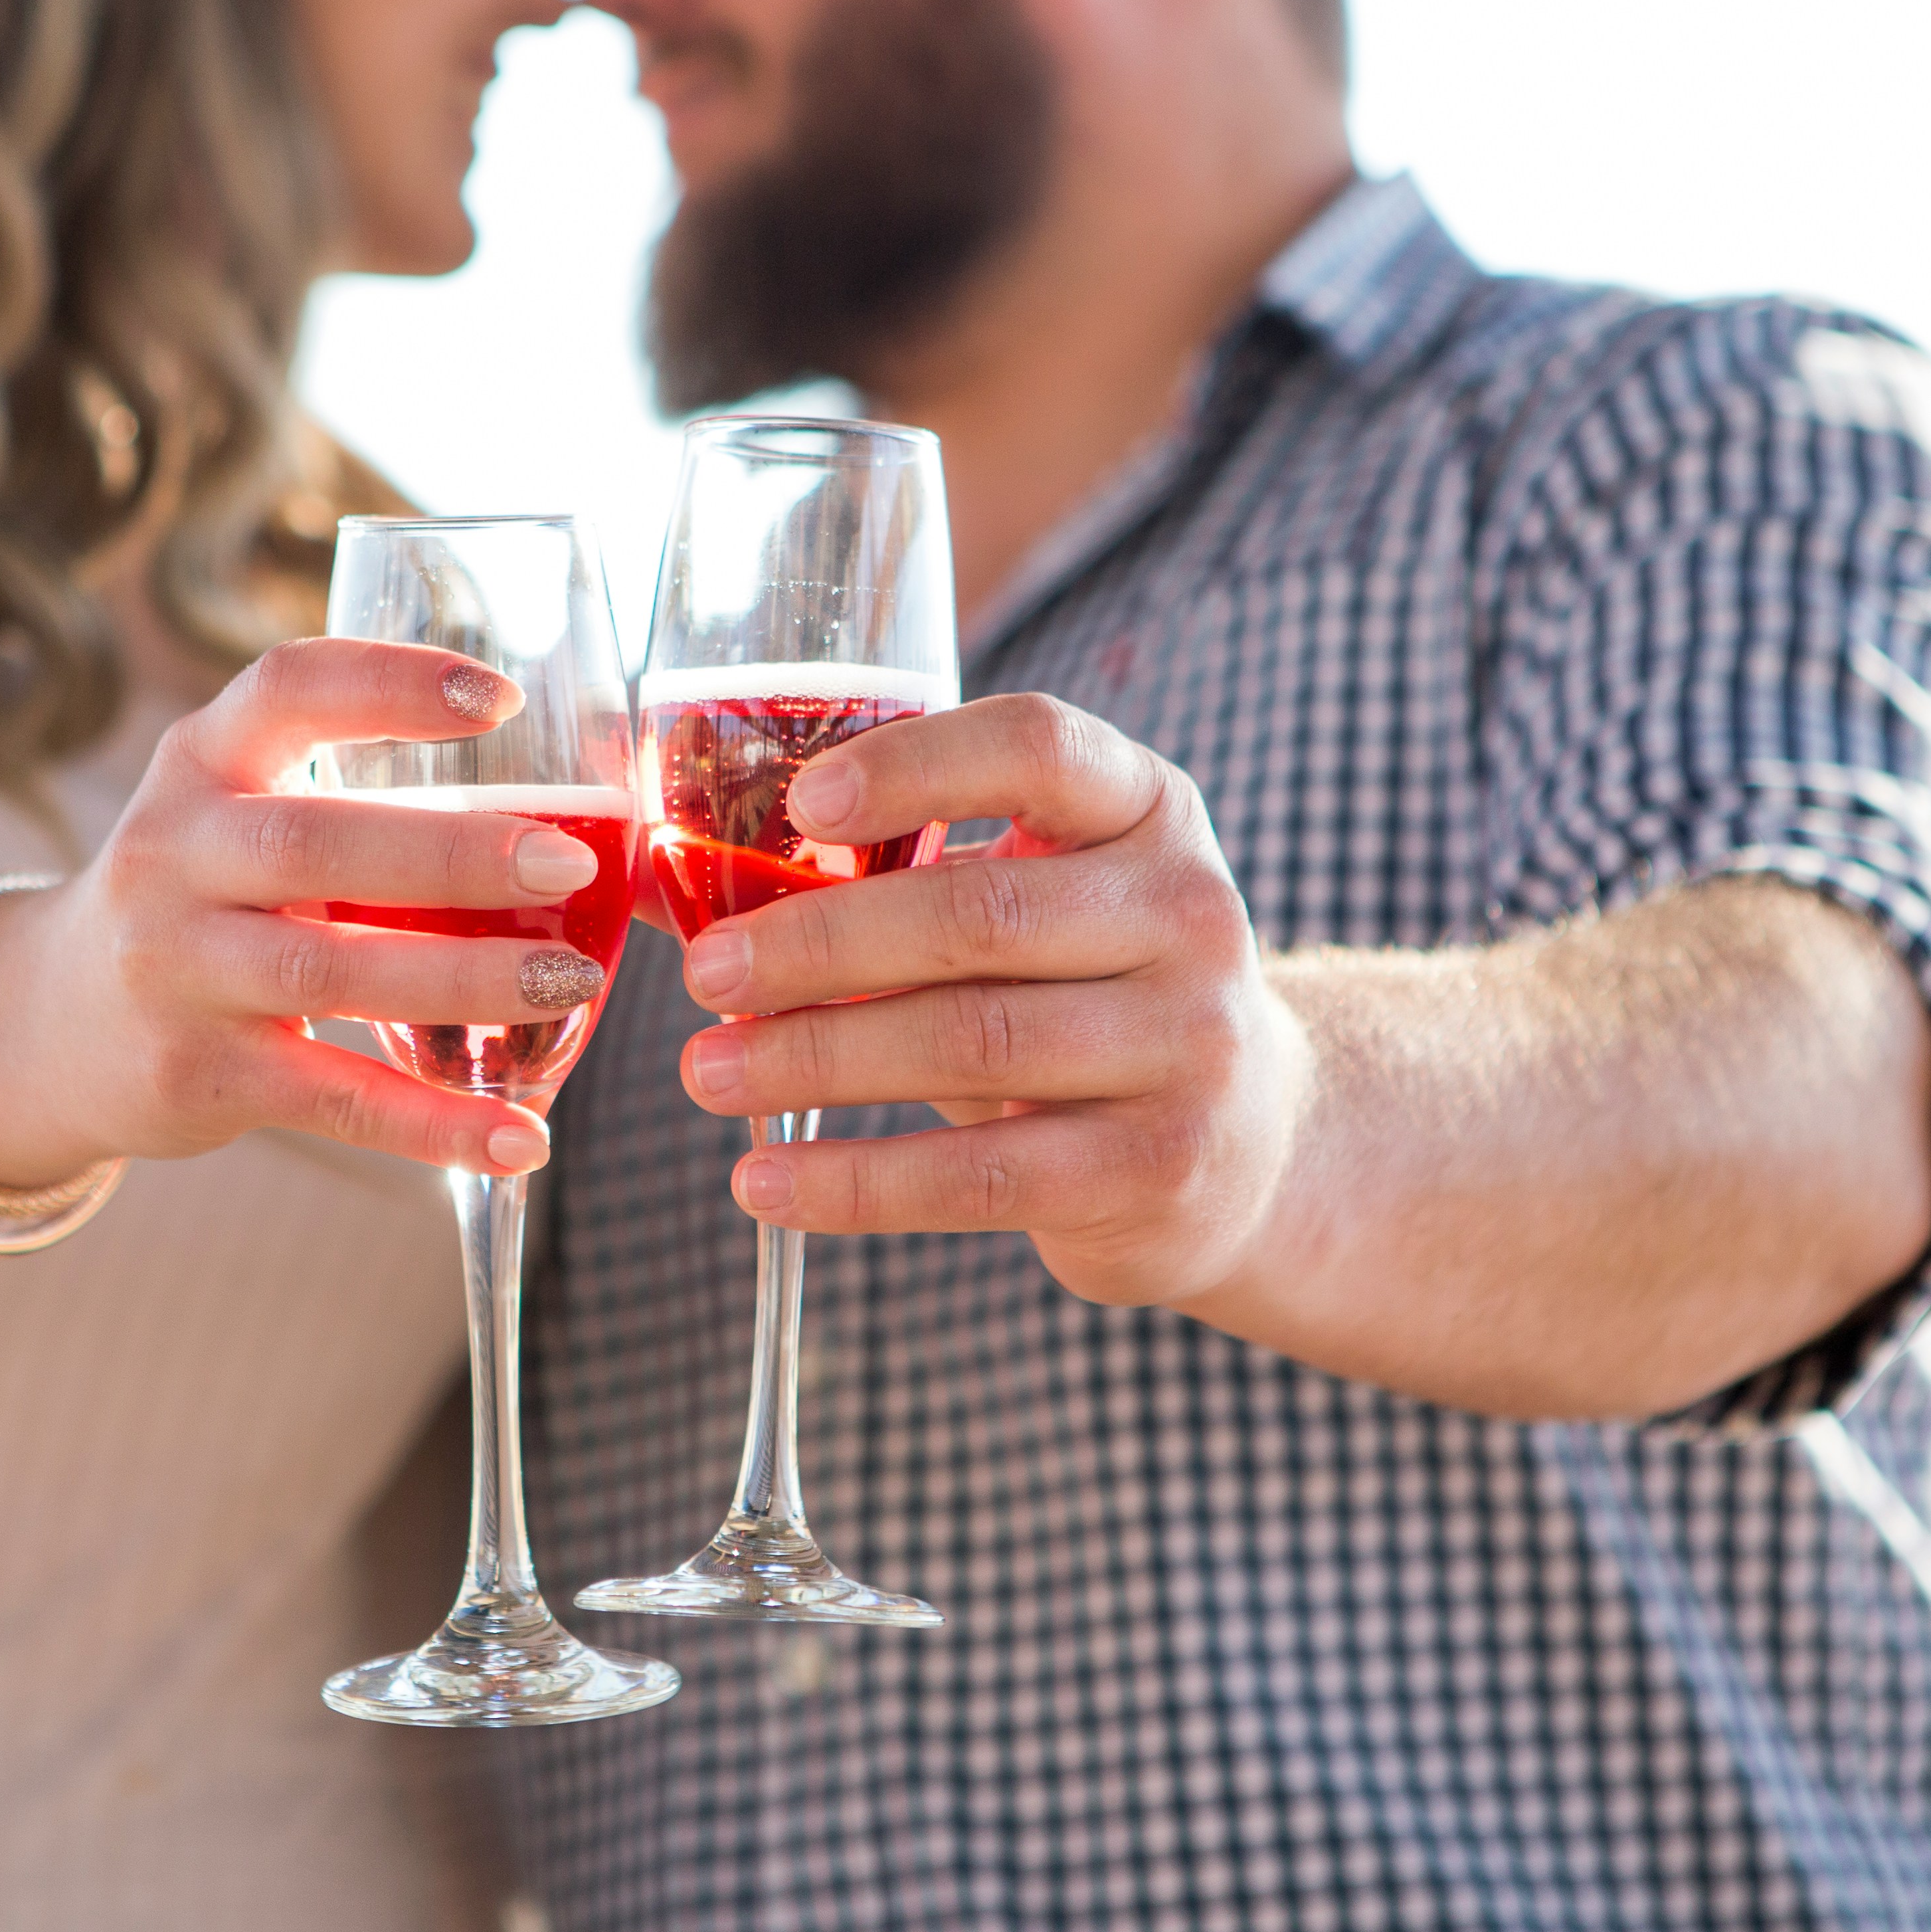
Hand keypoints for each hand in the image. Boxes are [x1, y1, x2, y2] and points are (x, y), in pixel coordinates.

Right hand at [0, 639, 610, 1182]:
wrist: (50, 1025)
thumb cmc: (200, 899)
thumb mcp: (232, 814)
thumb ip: (347, 798)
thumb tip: (557, 816)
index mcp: (199, 764)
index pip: (285, 687)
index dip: (389, 683)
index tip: (497, 695)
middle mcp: (171, 855)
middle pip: (313, 841)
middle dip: (451, 852)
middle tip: (569, 861)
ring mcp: (173, 969)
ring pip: (327, 969)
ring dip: (463, 978)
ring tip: (572, 980)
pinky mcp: (196, 1075)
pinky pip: (333, 1099)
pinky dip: (432, 1124)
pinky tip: (520, 1137)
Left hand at [672, 694, 1306, 1307]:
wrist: (1255, 1145)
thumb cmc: (1086, 996)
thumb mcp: (1037, 906)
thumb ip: (901, 882)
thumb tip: (675, 883)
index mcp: (1148, 811)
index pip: (1039, 748)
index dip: (917, 764)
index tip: (799, 804)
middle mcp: (1189, 914)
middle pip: (979, 916)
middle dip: (819, 944)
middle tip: (704, 974)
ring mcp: (1189, 1046)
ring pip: (971, 1044)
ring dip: (815, 1060)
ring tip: (705, 1073)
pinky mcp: (1157, 1168)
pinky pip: (979, 1175)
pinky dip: (853, 1182)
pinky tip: (761, 1182)